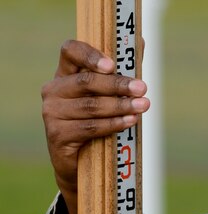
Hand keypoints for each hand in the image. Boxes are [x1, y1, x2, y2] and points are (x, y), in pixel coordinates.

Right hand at [42, 40, 149, 213]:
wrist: (77, 164)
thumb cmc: (93, 125)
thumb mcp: (103, 98)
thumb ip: (118, 73)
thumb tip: (141, 41)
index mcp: (63, 75)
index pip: (70, 52)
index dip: (90, 54)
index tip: (112, 65)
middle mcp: (53, 91)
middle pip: (86, 81)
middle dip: (117, 85)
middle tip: (142, 88)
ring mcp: (52, 113)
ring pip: (91, 106)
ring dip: (120, 106)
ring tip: (142, 106)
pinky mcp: (57, 134)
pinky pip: (90, 127)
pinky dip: (113, 124)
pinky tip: (129, 122)